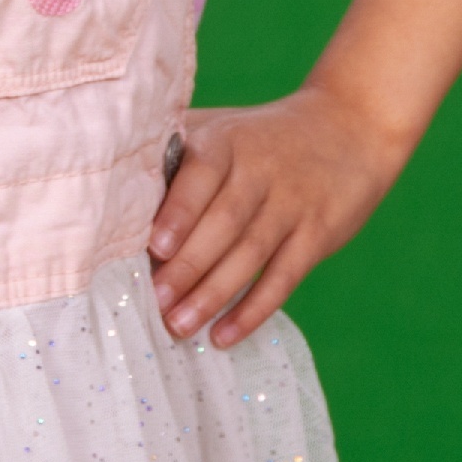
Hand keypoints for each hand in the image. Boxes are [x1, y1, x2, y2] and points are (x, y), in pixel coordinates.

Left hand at [148, 80, 406, 348]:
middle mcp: (261, 169)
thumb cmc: (262, 136)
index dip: (180, 212)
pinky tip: (225, 336)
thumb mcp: (223, 128)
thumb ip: (175, 154)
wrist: (351, 126)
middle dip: (187, 266)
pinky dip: (254, 309)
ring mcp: (292, 202)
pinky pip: (283, 276)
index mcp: (226, 142)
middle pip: (223, 223)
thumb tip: (111, 201)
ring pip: (250, 254)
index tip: (154, 247)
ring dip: (213, 294)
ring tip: (179, 326)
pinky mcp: (318, 233)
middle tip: (154, 303)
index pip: (201, 176)